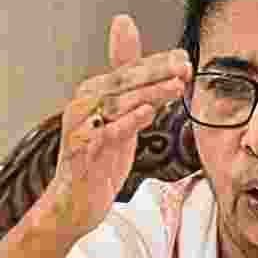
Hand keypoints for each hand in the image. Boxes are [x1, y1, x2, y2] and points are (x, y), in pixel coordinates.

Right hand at [37, 14, 191, 239]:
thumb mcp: (122, 119)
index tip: (184, 57)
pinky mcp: (82, 151)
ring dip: (149, 93)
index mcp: (94, 93)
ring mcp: (81, 127)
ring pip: (117, 104)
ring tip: (175, 86)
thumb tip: (150, 64)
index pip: (127, 70)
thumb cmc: (99, 157)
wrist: (73, 200)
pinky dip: (127, 122)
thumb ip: (136, 90)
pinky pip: (106, 133)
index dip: (156, 62)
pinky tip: (147, 113)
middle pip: (122, 81)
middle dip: (155, 71)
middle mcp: (85, 105)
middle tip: (184, 66)